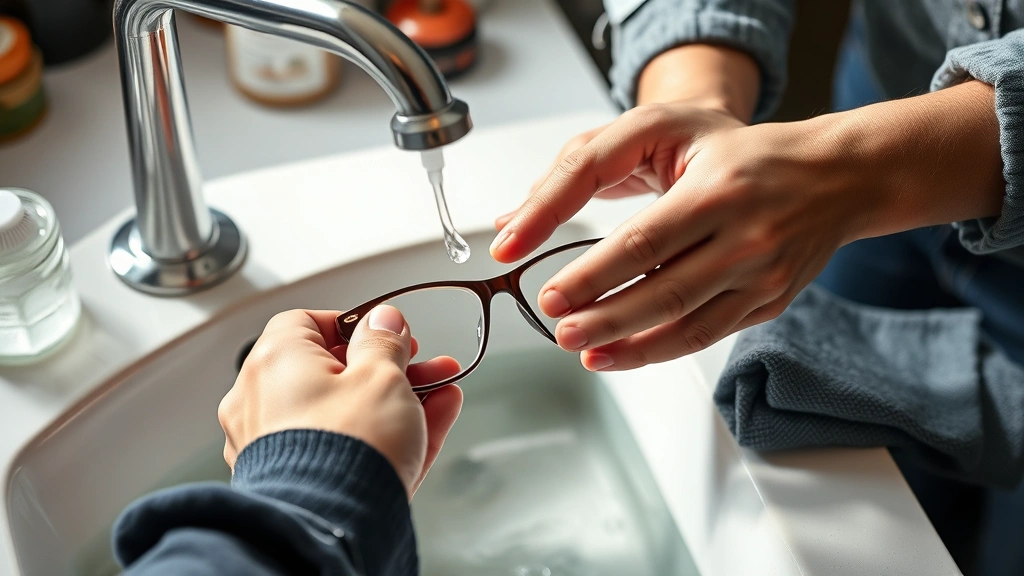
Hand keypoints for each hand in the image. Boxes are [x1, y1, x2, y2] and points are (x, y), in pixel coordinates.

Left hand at [219, 306, 463, 497]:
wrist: (335, 524)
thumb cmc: (346, 447)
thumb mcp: (381, 376)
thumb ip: (384, 341)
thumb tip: (384, 321)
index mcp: (274, 362)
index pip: (306, 322)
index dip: (353, 323)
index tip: (387, 332)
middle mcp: (262, 401)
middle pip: (333, 370)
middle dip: (389, 366)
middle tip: (423, 365)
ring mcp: (277, 445)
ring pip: (344, 410)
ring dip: (396, 398)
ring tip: (442, 393)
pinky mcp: (299, 479)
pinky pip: (344, 444)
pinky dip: (382, 432)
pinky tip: (431, 422)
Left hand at [491, 103, 866, 370]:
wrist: (832, 174)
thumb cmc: (740, 151)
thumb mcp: (665, 130)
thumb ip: (586, 166)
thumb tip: (517, 219)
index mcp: (719, 189)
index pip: (643, 242)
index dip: (592, 275)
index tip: (551, 294)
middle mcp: (747, 236)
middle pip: (663, 291)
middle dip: (605, 318)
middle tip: (561, 330)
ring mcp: (763, 275)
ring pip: (687, 324)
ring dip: (630, 346)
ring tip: (585, 351)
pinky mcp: (769, 302)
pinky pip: (709, 335)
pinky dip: (663, 350)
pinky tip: (624, 354)